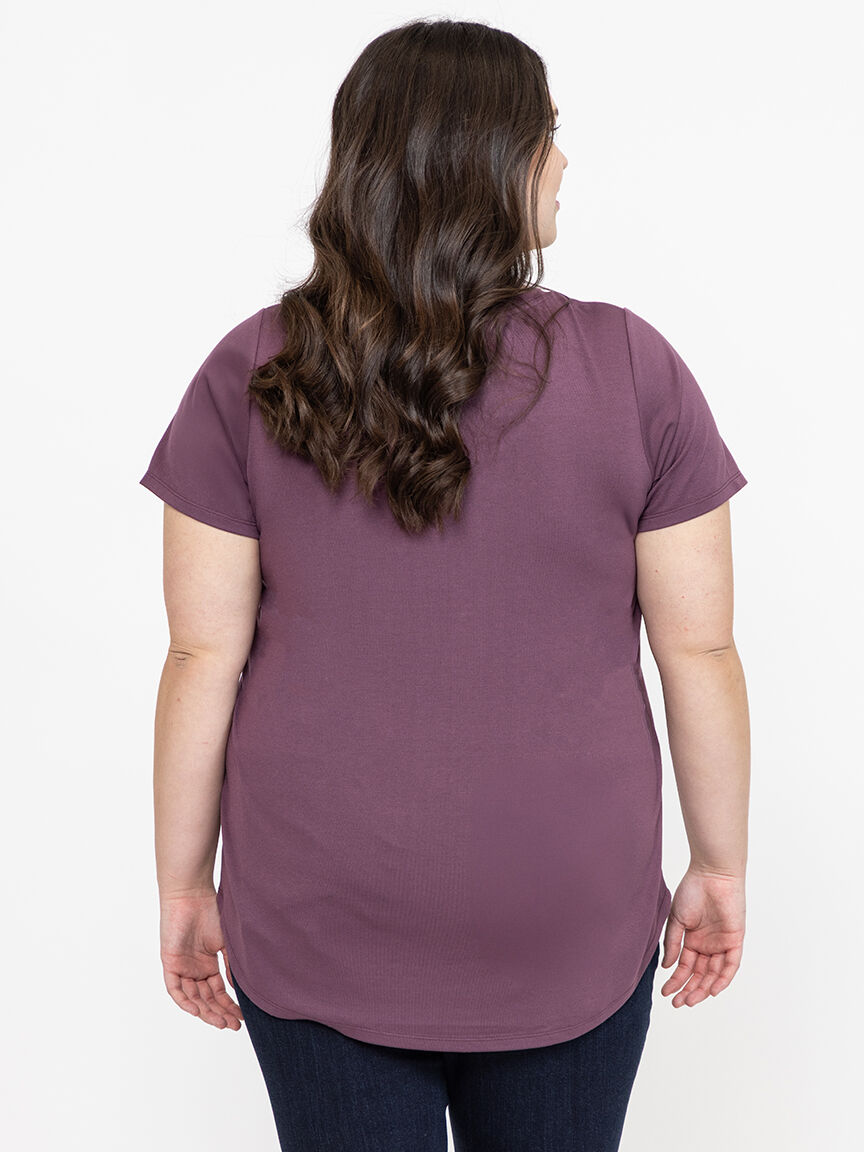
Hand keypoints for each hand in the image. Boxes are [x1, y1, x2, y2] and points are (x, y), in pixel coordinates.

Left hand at [159, 888, 243, 1029]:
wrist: (192, 894)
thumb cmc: (211, 911)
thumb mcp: (226, 942)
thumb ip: (231, 966)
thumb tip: (239, 990)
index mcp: (208, 964)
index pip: (218, 992)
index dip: (228, 1006)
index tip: (242, 1017)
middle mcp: (194, 968)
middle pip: (206, 998)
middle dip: (220, 1013)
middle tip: (233, 1025)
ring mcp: (182, 967)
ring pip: (192, 997)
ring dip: (206, 1011)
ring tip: (221, 1022)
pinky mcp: (170, 963)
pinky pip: (175, 989)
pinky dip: (185, 1002)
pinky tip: (198, 1011)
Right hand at [660, 866, 745, 1007]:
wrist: (712, 874)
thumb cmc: (693, 890)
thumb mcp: (677, 919)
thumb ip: (672, 944)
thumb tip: (667, 967)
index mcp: (694, 939)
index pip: (686, 967)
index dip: (676, 981)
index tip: (665, 992)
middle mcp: (708, 944)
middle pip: (699, 974)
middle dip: (688, 989)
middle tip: (677, 1003)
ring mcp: (722, 943)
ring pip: (714, 973)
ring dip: (703, 988)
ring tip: (690, 1000)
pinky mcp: (735, 940)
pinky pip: (731, 965)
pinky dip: (723, 979)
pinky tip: (712, 990)